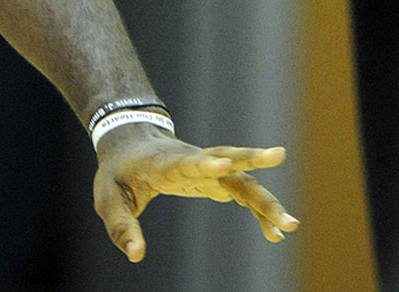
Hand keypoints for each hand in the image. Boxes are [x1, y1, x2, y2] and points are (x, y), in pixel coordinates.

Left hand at [92, 123, 296, 261]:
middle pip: (227, 159)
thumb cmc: (118, 172)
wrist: (129, 143)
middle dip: (253, 160)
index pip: (187, 162)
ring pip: (243, 177)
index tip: (223, 164)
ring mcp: (208, 167)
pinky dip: (259, 211)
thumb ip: (121, 226)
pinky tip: (275, 233)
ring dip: (266, 198)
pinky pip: (243, 193)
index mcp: (164, 164)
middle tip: (278, 155)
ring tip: (290, 225)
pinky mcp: (216, 178)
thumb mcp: (108, 198)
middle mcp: (193, 161)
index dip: (204, 163)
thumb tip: (136, 255)